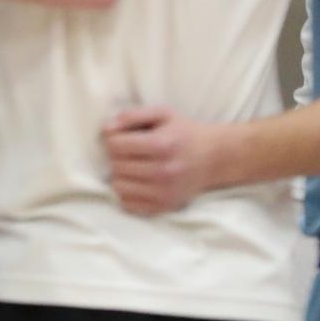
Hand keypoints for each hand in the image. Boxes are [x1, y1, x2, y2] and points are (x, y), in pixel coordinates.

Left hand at [102, 105, 225, 215]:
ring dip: (120, 175)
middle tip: (128, 152)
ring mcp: (165, 192)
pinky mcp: (165, 206)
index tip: (121, 137)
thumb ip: (131, 116)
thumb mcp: (161, 113)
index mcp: (161, 145)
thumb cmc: (183, 132)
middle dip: (116, 156)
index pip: (115, 145)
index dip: (112, 138)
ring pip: (118, 186)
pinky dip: (127, 193)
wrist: (213, 158)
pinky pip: (128, 204)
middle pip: (116, 166)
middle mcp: (163, 171)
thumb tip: (106, 129)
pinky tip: (137, 182)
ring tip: (132, 166)